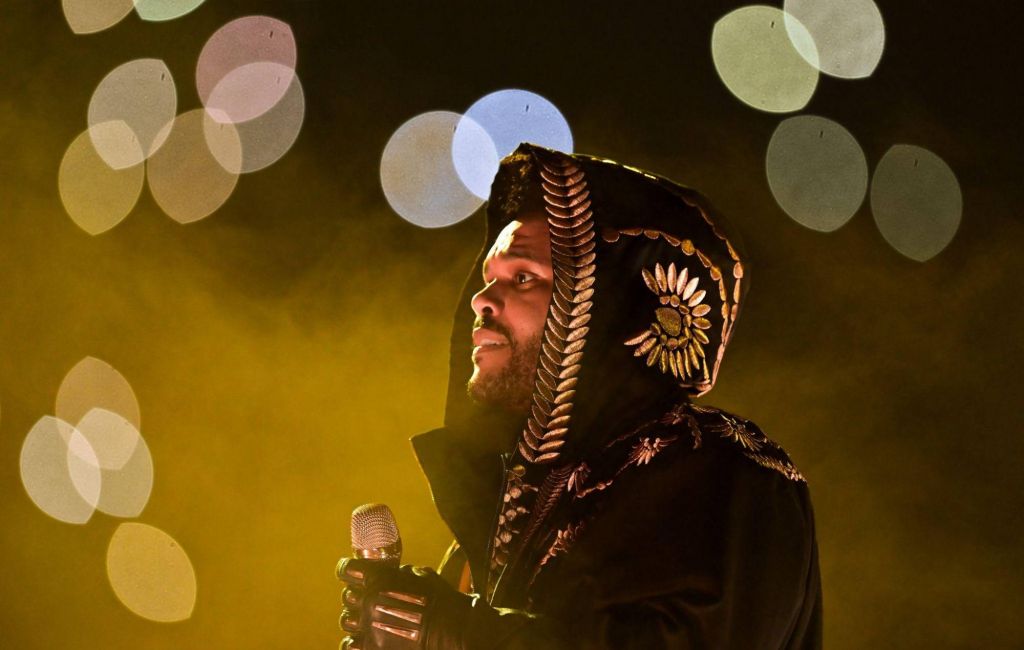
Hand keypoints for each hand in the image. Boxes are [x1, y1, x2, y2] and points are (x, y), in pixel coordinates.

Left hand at [336, 558, 472, 649]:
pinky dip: (354, 643)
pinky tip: (364, 641)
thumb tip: (393, 576)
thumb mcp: (421, 575)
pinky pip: (349, 645)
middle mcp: (369, 601)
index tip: (351, 573)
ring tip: (367, 623)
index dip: (349, 570)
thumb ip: (400, 575)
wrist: (453, 629)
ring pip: (346, 621)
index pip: (347, 569)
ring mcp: (369, 628)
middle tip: (367, 600)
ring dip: (356, 620)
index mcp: (379, 578)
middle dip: (357, 597)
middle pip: (347, 596)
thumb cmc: (441, 600)